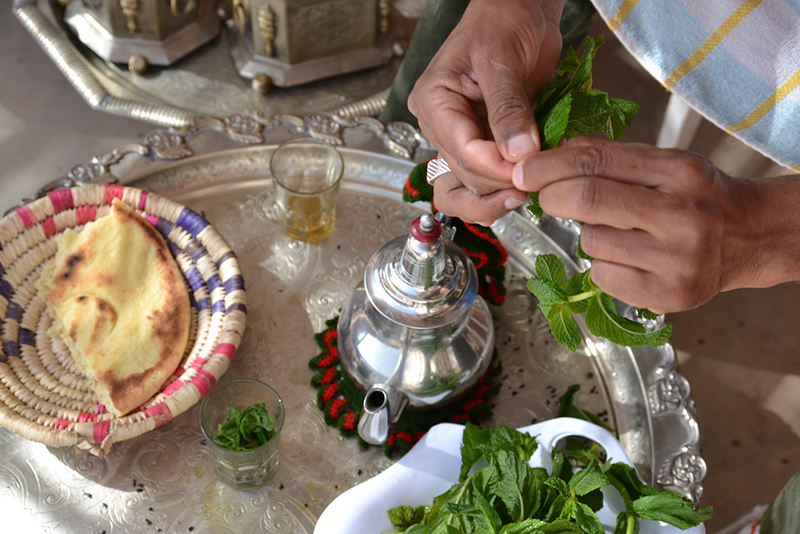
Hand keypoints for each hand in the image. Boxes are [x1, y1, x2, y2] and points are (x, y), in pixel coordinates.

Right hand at [408, 0, 563, 222]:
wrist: (521, 9)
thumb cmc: (504, 19)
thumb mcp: (503, 59)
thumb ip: (508, 108)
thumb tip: (518, 152)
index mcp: (434, 100)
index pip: (461, 149)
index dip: (494, 167)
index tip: (526, 169)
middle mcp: (441, 123)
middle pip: (465, 174)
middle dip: (500, 181)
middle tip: (536, 178)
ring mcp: (461, 135)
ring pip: (472, 184)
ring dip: (500, 192)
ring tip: (530, 186)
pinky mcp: (483, 140)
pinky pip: (486, 176)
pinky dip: (505, 184)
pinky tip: (526, 182)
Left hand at [512, 136, 799, 312]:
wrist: (750, 239)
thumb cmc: (697, 196)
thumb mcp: (664, 163)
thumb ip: (611, 157)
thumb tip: (553, 153)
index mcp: (680, 172)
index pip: (597, 162)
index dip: (550, 166)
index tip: (524, 170)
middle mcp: (683, 215)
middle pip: (588, 199)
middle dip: (553, 197)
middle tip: (547, 198)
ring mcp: (678, 259)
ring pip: (592, 243)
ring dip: (588, 234)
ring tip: (616, 232)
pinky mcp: (669, 296)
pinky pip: (603, 277)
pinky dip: (602, 265)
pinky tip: (628, 258)